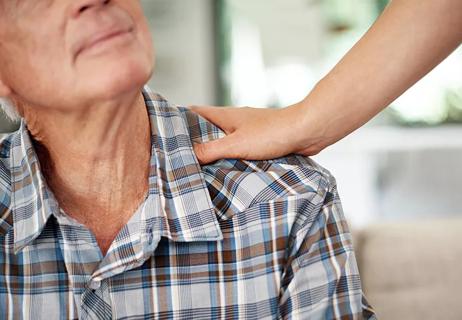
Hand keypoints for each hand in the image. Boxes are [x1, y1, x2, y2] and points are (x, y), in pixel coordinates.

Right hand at [190, 104, 324, 163]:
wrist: (306, 132)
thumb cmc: (273, 133)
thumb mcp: (236, 144)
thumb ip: (211, 149)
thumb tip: (189, 155)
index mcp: (225, 115)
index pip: (194, 113)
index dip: (178, 120)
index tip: (165, 133)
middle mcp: (234, 121)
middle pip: (207, 129)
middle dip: (194, 141)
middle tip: (179, 157)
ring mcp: (247, 131)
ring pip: (223, 140)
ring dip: (213, 152)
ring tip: (198, 168)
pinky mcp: (259, 142)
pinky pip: (238, 149)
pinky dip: (229, 158)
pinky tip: (225, 171)